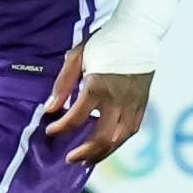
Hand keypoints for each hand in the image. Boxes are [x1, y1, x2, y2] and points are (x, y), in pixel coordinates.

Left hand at [44, 46, 152, 165]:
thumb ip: (63, 84)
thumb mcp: (77, 57)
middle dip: (84, 152)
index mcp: (98, 86)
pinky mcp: (142, 104)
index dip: (61, 128)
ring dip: (102, 153)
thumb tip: (50, 108)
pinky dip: (117, 143)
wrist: (138, 32)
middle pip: (101, 137)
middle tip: (69, 158)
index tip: (50, 130)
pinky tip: (107, 146)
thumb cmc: (104, 42)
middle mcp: (117, 100)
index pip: (76, 117)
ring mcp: (132, 104)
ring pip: (118, 140)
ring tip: (87, 160)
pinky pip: (131, 131)